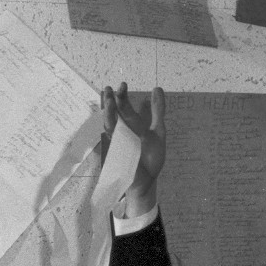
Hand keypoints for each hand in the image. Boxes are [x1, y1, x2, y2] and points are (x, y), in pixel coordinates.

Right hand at [100, 82, 165, 214]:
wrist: (148, 180)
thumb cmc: (150, 157)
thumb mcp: (158, 131)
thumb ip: (157, 111)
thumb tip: (157, 88)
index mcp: (131, 125)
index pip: (123, 107)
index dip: (122, 96)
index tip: (123, 85)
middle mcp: (122, 131)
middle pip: (114, 112)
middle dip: (112, 100)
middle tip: (112, 88)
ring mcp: (118, 141)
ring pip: (110, 123)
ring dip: (108, 111)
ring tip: (107, 98)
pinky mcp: (118, 152)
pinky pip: (112, 140)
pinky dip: (110, 130)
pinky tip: (109, 121)